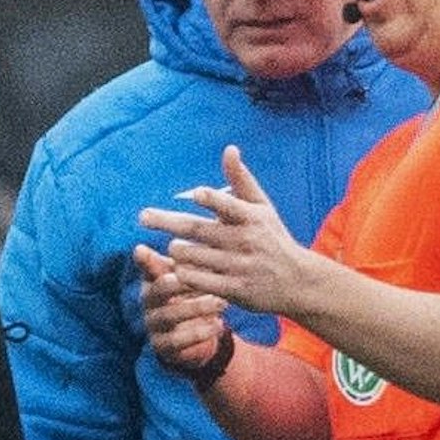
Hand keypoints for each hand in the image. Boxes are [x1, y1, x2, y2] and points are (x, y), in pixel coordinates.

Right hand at [133, 244, 226, 369]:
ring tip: (221, 302)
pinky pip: (178, 341)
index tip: (146, 248)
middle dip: (179, 283)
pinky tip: (219, 325)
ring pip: (170, 316)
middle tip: (200, 277)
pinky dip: (200, 333)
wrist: (196, 334)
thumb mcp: (193, 271)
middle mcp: (149, 301)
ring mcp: (154, 324)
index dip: (148, 259)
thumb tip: (208, 208)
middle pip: (157, 290)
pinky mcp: (163, 347)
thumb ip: (194, 248)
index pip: (148, 266)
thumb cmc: (196, 291)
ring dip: (196, 308)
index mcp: (154, 278)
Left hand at [137, 145, 309, 316]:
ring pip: (193, 256)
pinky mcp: (234, 290)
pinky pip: (198, 281)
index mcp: (251, 218)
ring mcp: (239, 267)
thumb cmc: (272, 238)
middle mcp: (245, 241)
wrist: (296, 282)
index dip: (214, 199)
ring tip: (174, 245)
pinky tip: (179, 269)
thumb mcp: (261, 208)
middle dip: (167, 221)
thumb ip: (241, 180)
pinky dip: (184, 274)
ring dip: (177, 249)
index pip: (230, 206)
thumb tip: (229, 149)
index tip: (197, 193)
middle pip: (198, 230)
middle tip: (143, 216)